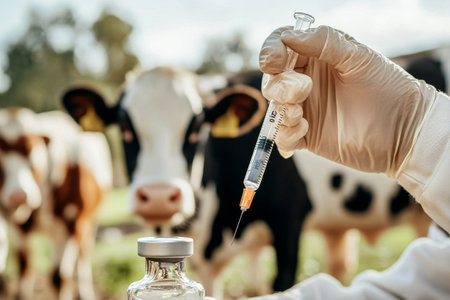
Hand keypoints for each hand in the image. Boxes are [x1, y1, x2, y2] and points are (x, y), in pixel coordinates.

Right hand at [260, 25, 436, 176]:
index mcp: (316, 57)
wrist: (404, 129)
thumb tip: (289, 36)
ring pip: (274, 106)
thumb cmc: (387, 87)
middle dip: (281, 85)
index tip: (274, 63)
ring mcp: (305, 109)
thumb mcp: (358, 57)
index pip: (280, 46)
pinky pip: (282, 136)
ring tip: (300, 115)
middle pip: (272, 78)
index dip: (270, 52)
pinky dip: (285, 134)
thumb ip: (324, 42)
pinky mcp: (307, 136)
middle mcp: (306, 81)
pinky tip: (304, 130)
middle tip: (304, 90)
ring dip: (282, 109)